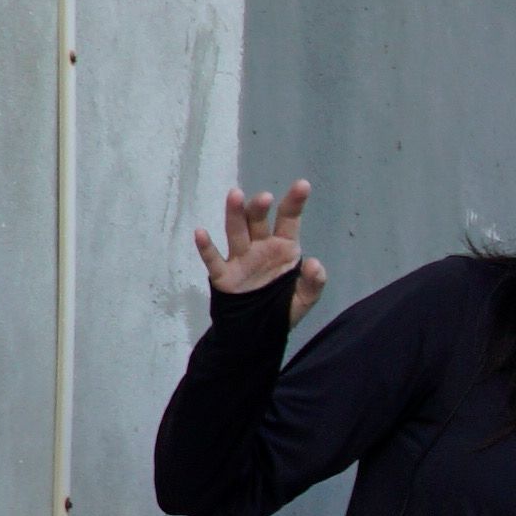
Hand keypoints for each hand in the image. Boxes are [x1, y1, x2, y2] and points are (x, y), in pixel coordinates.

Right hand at [195, 180, 325, 313]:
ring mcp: (240, 259)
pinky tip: (200, 233)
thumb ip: (313, 283)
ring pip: (236, 232)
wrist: (256, 330)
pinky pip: (213, 260)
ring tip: (235, 195)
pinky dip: (206, 247)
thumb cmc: (281, 307)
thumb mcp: (305, 299)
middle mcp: (260, 247)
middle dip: (259, 208)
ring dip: (235, 214)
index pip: (288, 220)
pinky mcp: (223, 275)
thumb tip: (315, 264)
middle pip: (258, 222)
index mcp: (283, 247)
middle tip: (264, 198)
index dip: (294, 202)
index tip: (302, 185)